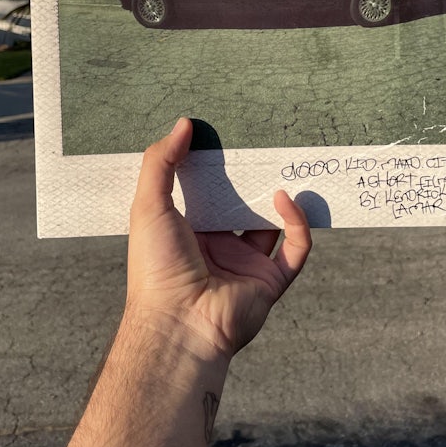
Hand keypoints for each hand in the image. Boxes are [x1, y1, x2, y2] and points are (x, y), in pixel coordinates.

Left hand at [126, 118, 311, 359]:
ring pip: (274, 225)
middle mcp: (219, 248)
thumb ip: (161, 163)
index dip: (219, 168)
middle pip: (244, 206)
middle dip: (255, 180)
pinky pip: (295, 249)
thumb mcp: (149, 205)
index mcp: (188, 232)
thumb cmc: (156, 267)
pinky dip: (296, 222)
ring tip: (284, 166)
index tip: (228, 138)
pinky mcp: (271, 281)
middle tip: (265, 148)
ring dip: (282, 198)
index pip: (209, 193)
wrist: (178, 324)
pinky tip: (284, 198)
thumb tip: (184, 123)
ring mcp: (246, 265)